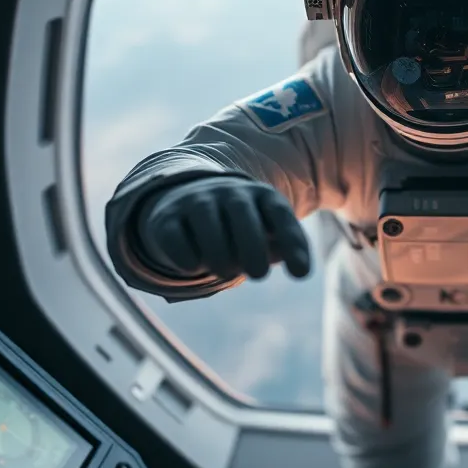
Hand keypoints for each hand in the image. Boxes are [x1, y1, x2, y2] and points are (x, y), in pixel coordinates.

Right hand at [136, 176, 311, 281]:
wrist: (190, 199)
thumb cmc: (241, 225)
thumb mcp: (266, 231)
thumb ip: (283, 247)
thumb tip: (299, 268)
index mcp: (261, 195)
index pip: (280, 214)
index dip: (293, 243)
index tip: (301, 275)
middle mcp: (229, 192)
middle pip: (242, 215)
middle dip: (252, 248)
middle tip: (258, 275)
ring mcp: (196, 200)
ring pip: (208, 225)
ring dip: (219, 257)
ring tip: (227, 273)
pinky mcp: (166, 217)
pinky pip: (175, 237)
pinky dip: (185, 257)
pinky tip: (194, 266)